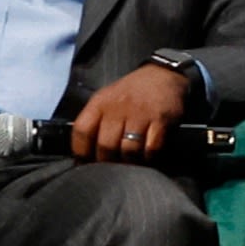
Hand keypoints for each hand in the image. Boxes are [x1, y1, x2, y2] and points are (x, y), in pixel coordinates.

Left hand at [66, 61, 194, 162]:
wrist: (162, 75)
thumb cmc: (130, 94)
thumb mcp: (106, 99)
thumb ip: (94, 123)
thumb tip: (83, 157)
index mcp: (100, 103)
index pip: (82, 131)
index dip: (81, 152)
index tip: (85, 164)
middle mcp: (118, 108)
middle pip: (105, 146)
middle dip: (107, 163)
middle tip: (112, 170)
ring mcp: (140, 114)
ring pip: (128, 151)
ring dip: (129, 164)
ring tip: (130, 165)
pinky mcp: (161, 120)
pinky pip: (151, 149)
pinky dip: (149, 158)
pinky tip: (147, 157)